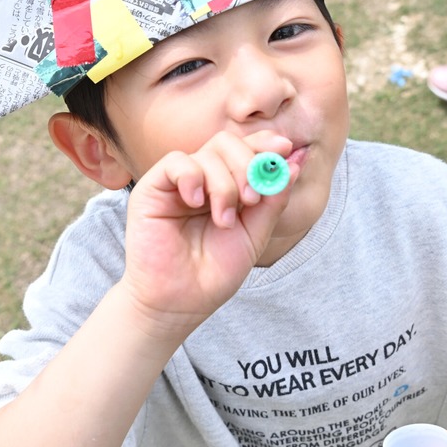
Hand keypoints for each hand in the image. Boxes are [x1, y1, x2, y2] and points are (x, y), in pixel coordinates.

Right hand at [119, 130, 293, 339]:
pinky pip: (176, 162)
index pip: (246, 149)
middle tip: (252, 199)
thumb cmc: (214, 273)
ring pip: (208, 153)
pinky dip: (192, 177)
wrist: (179, 303)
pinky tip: (197, 203)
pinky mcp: (152, 188)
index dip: (265, 143)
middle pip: (228, 142)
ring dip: (224, 184)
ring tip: (224, 219)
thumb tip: (294, 164)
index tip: (285, 149)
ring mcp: (178, 182)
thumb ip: (273, 201)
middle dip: (248, 164)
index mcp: (228, 185)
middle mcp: (203, 178)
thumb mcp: (254, 235)